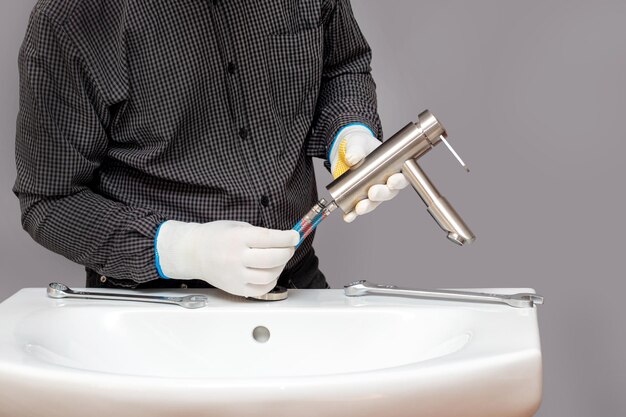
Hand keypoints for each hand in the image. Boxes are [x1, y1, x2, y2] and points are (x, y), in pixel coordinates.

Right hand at [155, 220, 298, 296]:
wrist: (193, 253)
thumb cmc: (216, 237)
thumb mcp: (236, 226)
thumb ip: (259, 234)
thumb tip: (284, 240)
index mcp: (237, 238)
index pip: (269, 238)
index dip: (287, 237)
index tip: (295, 236)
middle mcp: (236, 258)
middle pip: (273, 258)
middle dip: (287, 252)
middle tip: (288, 247)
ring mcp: (236, 275)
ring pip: (270, 275)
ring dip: (281, 266)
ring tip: (278, 259)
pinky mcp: (236, 289)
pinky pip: (262, 288)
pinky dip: (272, 280)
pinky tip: (270, 272)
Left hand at [329, 124, 408, 221]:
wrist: (344, 151)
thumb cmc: (358, 144)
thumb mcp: (358, 142)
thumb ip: (356, 149)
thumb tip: (352, 158)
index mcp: (392, 167)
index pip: (401, 177)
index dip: (399, 182)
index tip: (392, 181)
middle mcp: (384, 182)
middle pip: (388, 193)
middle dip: (381, 194)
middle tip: (373, 193)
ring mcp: (371, 191)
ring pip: (373, 202)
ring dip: (367, 206)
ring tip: (359, 208)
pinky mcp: (358, 197)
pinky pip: (356, 208)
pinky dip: (352, 213)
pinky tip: (348, 216)